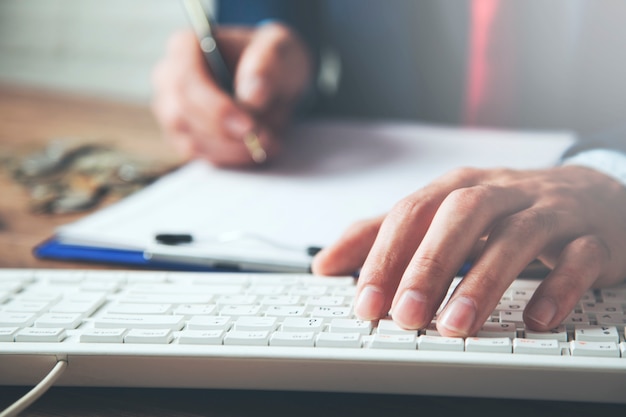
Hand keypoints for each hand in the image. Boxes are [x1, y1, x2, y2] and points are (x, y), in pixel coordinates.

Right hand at [151, 23, 311, 166]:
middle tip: (266, 139)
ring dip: (232, 149)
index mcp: (185, 48)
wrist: (271, 80)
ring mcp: (172, 111)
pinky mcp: (184, 138)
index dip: (217, 110)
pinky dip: (231, 158)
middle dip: (226, 134)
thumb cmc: (270, 58)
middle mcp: (169, 80)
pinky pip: (201, 156)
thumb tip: (252, 96)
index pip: (186, 83)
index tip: (250, 126)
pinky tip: (256, 151)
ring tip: (269, 143)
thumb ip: (267, 66)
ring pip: (191, 142)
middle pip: (182, 116)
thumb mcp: (279, 50)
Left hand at [312, 166, 625, 336]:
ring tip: (456, 326)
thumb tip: (326, 263)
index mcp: (460, 188)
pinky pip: (579, 258)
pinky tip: (536, 320)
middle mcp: (502, 191)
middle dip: (429, 265)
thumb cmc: (506, 210)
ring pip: (518, 235)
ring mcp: (550, 211)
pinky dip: (558, 287)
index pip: (413, 213)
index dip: (385, 256)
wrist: (593, 196)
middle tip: (406, 316)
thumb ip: (386, 236)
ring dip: (483, 281)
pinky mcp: (592, 237)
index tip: (365, 304)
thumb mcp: (442, 216)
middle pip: (461, 216)